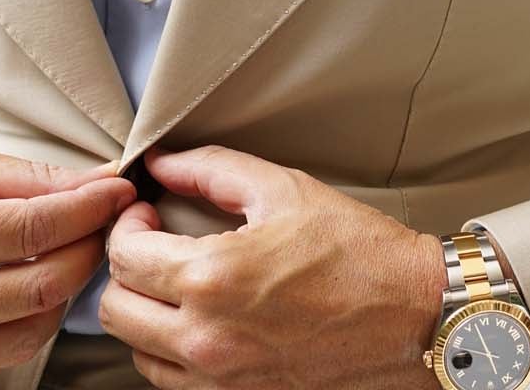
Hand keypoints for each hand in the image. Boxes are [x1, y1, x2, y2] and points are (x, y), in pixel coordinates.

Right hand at [0, 142, 135, 389]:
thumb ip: (23, 178)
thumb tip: (98, 182)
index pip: (31, 232)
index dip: (88, 209)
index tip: (118, 191)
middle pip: (40, 290)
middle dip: (87, 252)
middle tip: (102, 224)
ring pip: (27, 336)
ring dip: (61, 295)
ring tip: (62, 257)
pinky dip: (18, 327)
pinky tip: (15, 293)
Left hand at [98, 144, 446, 388]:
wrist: (415, 313)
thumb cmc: (359, 252)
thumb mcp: (283, 189)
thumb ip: (210, 169)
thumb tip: (163, 161)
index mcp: (214, 277)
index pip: (123, 255)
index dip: (127, 223)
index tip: (147, 211)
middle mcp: (208, 337)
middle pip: (115, 309)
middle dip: (125, 268)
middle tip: (154, 243)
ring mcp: (221, 377)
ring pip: (136, 350)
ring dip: (144, 311)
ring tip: (175, 281)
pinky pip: (171, 381)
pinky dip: (169, 349)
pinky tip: (197, 319)